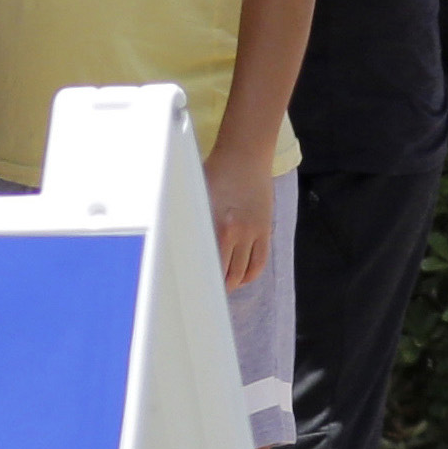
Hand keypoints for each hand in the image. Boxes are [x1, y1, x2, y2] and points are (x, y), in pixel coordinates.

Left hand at [205, 146, 270, 289]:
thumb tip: (183, 246)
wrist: (245, 154)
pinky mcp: (264, 229)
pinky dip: (250, 274)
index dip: (202, 281)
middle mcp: (236, 232)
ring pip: (245, 272)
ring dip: (234, 283)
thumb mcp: (198, 197)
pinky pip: (260, 261)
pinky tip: (241, 276)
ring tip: (224, 286)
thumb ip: (196, 222)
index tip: (194, 290)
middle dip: (217, 287)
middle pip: (227, 274)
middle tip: (206, 294)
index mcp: (216, 225)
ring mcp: (253, 232)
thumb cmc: (216, 171)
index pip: (208, 264)